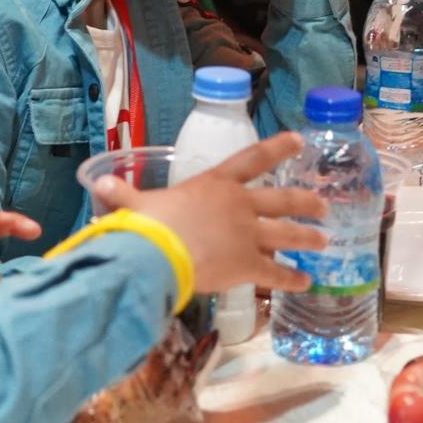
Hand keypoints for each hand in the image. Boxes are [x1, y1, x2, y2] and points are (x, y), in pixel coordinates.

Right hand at [96, 133, 325, 294]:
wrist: (159, 252)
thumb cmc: (148, 224)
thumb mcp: (135, 204)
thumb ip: (122, 195)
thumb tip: (98, 184)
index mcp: (216, 183)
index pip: (253, 158)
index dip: (278, 148)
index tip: (299, 140)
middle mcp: (240, 204)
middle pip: (282, 200)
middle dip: (305, 202)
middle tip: (324, 205)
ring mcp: (249, 234)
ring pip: (288, 234)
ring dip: (308, 238)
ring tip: (324, 241)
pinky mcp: (249, 264)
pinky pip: (278, 273)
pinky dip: (294, 278)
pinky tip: (306, 282)